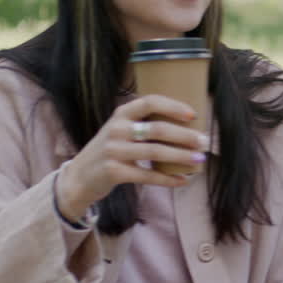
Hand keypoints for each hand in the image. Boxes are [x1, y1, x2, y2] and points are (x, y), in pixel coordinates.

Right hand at [57, 94, 209, 219]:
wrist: (78, 177)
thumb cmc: (111, 150)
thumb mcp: (120, 130)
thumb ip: (144, 124)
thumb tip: (187, 125)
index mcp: (121, 114)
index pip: (149, 102)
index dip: (173, 106)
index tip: (193, 114)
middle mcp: (116, 130)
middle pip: (158, 129)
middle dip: (185, 136)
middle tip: (204, 142)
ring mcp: (113, 151)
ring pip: (155, 152)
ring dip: (181, 157)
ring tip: (199, 159)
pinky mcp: (114, 172)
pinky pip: (147, 175)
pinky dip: (168, 179)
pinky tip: (183, 180)